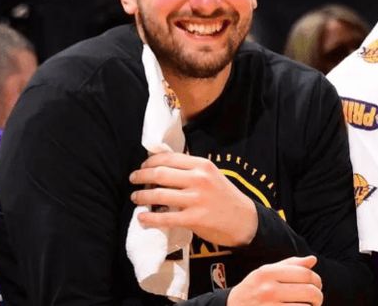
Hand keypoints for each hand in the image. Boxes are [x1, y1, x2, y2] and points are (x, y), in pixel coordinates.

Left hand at [129, 152, 257, 246]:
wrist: (244, 220)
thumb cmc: (225, 197)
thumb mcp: (212, 175)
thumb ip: (191, 170)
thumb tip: (162, 167)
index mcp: (203, 165)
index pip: (169, 158)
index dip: (150, 161)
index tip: (143, 166)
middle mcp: (199, 179)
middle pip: (160, 174)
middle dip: (141, 176)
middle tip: (133, 179)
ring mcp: (196, 199)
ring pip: (159, 195)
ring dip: (142, 196)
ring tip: (135, 197)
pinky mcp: (194, 219)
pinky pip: (165, 217)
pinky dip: (149, 218)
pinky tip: (142, 218)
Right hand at [228, 256, 322, 305]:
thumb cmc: (252, 290)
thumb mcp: (266, 273)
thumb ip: (290, 265)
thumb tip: (313, 259)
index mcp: (268, 273)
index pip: (305, 274)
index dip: (316, 279)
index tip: (317, 285)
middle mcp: (268, 290)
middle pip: (309, 291)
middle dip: (318, 296)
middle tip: (316, 299)